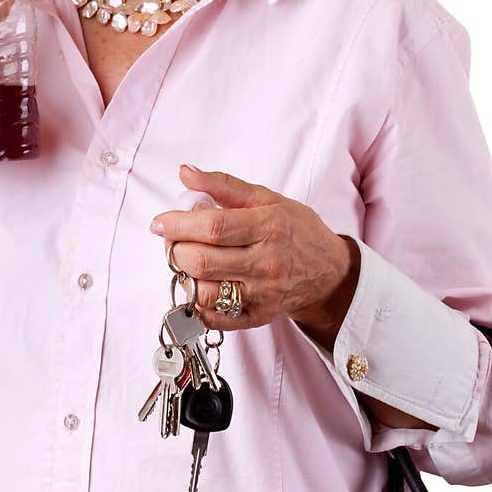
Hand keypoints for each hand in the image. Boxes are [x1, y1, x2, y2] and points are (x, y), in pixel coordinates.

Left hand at [149, 165, 359, 340]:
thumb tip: (186, 173)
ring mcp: (262, 294)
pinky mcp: (258, 316)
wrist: (330, 273)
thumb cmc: (297, 232)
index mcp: (268, 227)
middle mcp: (266, 263)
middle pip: (203, 261)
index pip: (213, 227)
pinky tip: (199, 285)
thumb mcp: (268, 199)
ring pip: (204, 293)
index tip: (161, 222)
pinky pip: (215, 318)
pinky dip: (196, 304)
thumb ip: (224, 185)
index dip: (179, 224)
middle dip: (175, 250)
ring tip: (186, 262)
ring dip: (183, 276)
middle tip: (172, 241)